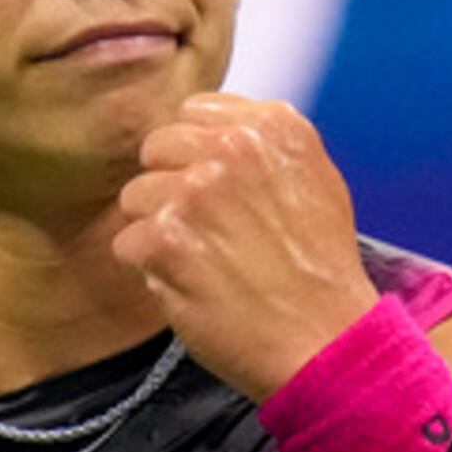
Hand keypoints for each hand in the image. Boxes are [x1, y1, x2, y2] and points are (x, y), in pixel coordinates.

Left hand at [112, 93, 378, 399]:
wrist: (324, 339)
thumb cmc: (321, 271)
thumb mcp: (317, 181)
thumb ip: (264, 148)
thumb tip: (213, 136)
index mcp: (273, 125)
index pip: (195, 112)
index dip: (194, 155)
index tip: (211, 189)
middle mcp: (233, 147)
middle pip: (157, 148)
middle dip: (170, 187)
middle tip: (202, 231)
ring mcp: (196, 191)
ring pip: (136, 197)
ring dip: (157, 231)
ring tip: (200, 262)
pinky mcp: (166, 238)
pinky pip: (127, 243)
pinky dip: (149, 270)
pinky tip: (189, 285)